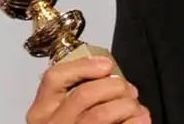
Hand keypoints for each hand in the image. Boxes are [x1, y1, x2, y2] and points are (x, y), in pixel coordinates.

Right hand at [26, 56, 150, 123]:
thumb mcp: (65, 113)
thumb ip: (78, 96)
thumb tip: (109, 76)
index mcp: (42, 112)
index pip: (55, 78)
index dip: (83, 66)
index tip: (106, 65)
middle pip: (85, 93)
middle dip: (115, 86)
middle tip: (129, 90)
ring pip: (101, 113)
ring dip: (127, 106)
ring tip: (136, 109)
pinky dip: (135, 122)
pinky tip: (140, 121)